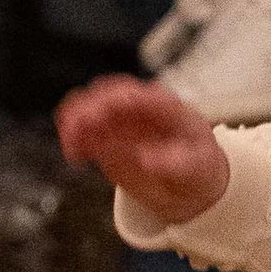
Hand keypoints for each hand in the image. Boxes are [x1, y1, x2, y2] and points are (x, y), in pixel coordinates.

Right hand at [56, 72, 230, 222]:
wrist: (191, 177)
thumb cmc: (198, 164)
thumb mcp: (198, 165)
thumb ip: (176, 161)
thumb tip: (148, 159)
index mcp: (166, 105)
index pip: (140, 94)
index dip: (119, 100)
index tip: (105, 113)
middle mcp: (139, 105)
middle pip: (109, 94)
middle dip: (90, 108)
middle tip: (79, 129)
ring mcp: (120, 117)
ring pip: (90, 105)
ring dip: (76, 120)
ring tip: (71, 144)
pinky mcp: (105, 133)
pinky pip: (83, 128)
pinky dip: (73, 136)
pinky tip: (73, 153)